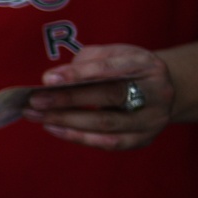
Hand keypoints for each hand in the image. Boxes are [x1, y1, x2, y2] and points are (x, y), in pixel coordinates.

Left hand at [26, 44, 174, 149]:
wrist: (162, 91)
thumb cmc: (126, 69)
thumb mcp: (112, 54)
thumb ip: (85, 62)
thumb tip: (52, 79)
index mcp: (147, 65)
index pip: (111, 68)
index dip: (79, 74)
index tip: (48, 79)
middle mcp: (157, 93)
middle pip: (110, 96)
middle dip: (69, 99)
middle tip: (35, 100)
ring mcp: (152, 119)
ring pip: (107, 123)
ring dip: (67, 121)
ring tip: (36, 115)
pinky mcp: (143, 139)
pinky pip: (108, 143)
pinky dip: (78, 136)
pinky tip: (53, 128)